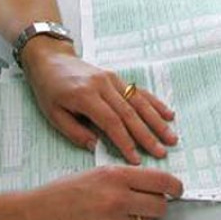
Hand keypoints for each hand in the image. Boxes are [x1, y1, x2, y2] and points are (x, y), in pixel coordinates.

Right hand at [20, 166, 183, 219]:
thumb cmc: (59, 195)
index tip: (178, 190)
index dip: (175, 187)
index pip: (162, 181)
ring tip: (116, 218)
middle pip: (160, 206)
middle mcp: (117, 200)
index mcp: (115, 177)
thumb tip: (156, 184)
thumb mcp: (95, 174)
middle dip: (157, 206)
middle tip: (145, 206)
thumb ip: (126, 178)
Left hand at [21, 37, 178, 163]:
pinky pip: (140, 92)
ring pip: (140, 103)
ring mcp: (113, 79)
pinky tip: (169, 115)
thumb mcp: (53, 114)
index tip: (135, 159)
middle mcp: (103, 85)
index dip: (125, 141)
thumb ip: (75, 132)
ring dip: (157, 121)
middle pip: (130, 113)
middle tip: (162, 152)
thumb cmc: (49, 90)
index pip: (111, 122)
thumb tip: (97, 147)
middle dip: (148, 135)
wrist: (51, 60)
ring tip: (171, 137)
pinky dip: (156, 104)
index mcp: (85, 96)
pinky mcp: (118, 77)